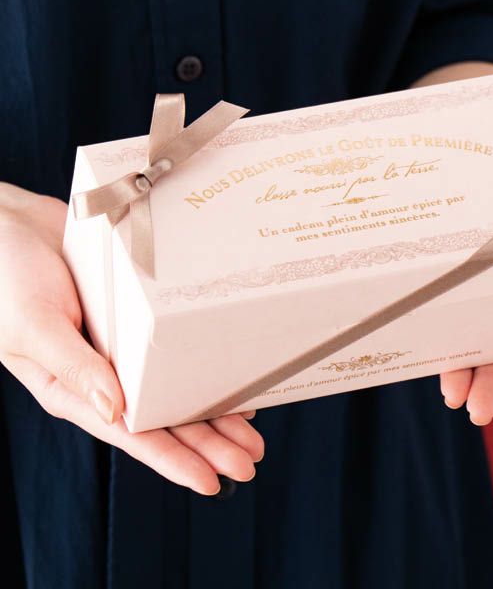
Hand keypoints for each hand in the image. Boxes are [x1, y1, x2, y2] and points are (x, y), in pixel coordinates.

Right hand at [0, 183, 263, 494]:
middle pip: (165, 420)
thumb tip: (113, 411)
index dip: (172, 460)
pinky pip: (176, 351)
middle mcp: (104, 376)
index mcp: (73, 388)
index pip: (131, 435)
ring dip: (215, 413)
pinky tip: (232, 380)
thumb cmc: (6, 278)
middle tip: (251, 460)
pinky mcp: (137, 322)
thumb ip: (73, 368)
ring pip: (176, 392)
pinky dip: (204, 368)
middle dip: (208, 444)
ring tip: (253, 432)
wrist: (12, 225)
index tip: (211, 481)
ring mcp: (124, 350)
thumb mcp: (33, 326)